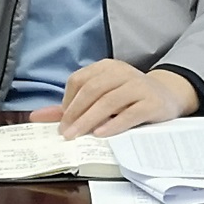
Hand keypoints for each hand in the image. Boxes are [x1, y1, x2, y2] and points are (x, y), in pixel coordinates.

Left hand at [29, 59, 197, 139]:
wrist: (167, 96)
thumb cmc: (129, 98)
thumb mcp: (101, 97)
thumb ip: (70, 107)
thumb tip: (36, 117)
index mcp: (106, 67)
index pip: (79, 80)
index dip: (67, 101)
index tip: (62, 122)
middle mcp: (122, 72)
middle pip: (92, 90)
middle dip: (75, 113)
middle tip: (65, 134)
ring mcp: (138, 86)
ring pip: (109, 101)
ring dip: (89, 119)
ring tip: (77, 135)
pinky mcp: (152, 102)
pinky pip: (131, 113)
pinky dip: (114, 124)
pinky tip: (101, 134)